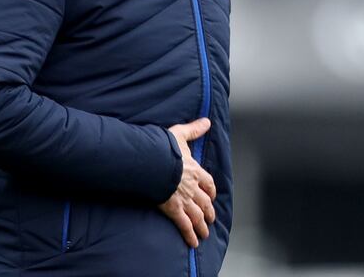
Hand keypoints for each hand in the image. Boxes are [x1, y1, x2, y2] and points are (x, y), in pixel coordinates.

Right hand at [158, 118, 216, 247]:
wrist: (152, 163)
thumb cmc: (163, 148)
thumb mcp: (179, 134)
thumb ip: (193, 129)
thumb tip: (206, 121)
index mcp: (195, 170)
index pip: (208, 183)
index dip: (210, 190)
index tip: (211, 196)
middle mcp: (192, 187)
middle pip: (205, 203)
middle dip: (209, 212)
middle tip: (210, 220)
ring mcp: (184, 199)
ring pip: (198, 216)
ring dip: (202, 226)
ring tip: (204, 234)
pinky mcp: (173, 209)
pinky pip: (184, 225)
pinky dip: (190, 235)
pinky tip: (193, 243)